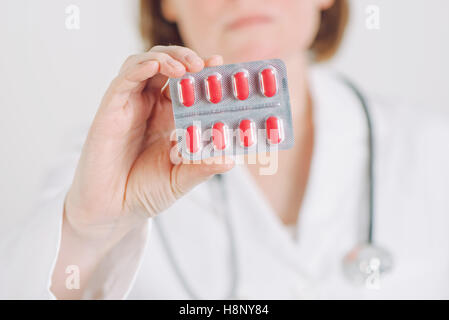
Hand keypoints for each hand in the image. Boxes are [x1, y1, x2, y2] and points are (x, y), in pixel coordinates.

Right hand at [65, 45, 233, 239]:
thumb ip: (203, 167)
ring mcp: (130, 106)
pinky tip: (156, 66)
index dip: (203, 72)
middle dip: (185, 58)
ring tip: (186, 67)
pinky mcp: (110, 110)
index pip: (187, 84)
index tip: (220, 64)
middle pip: (166, 67)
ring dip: (165, 58)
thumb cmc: (146, 192)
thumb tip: (231, 160)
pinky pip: (123, 80)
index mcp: (169, 118)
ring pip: (144, 65)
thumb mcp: (181, 179)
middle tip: (204, 64)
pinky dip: (140, 67)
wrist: (113, 212)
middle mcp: (150, 107)